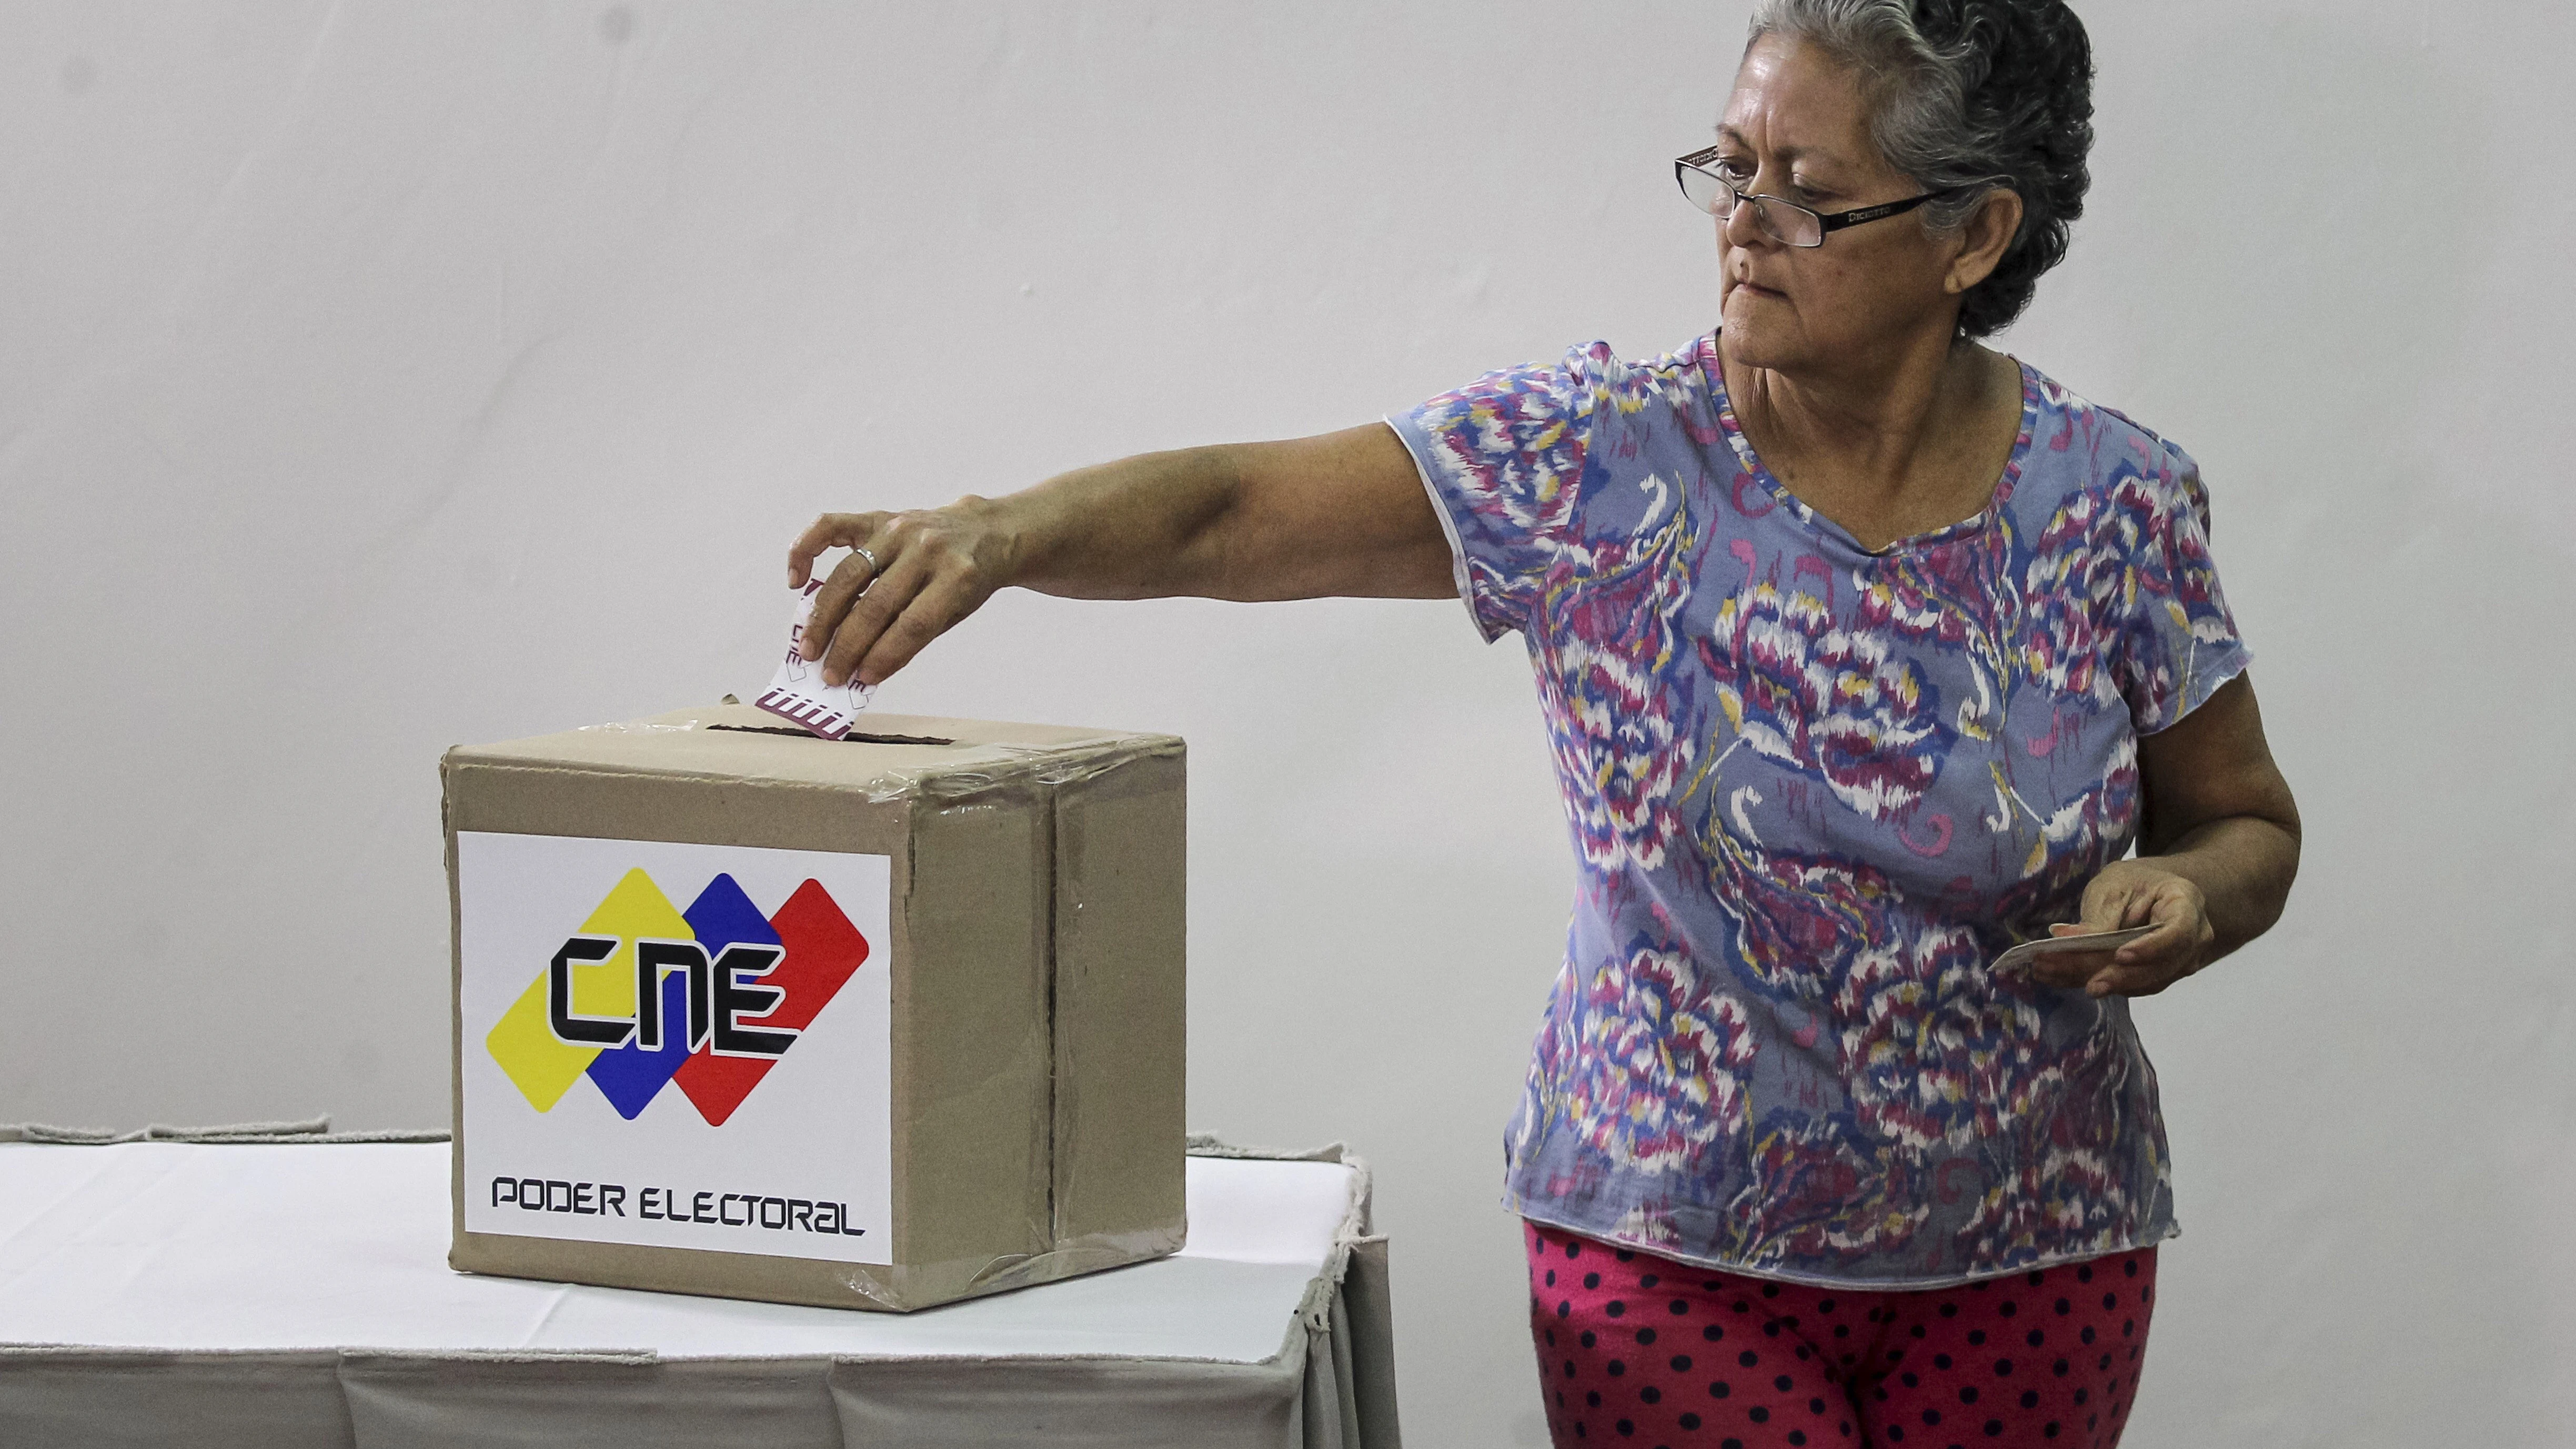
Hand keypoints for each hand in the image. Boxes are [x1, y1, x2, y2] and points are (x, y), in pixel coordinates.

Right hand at [786, 500, 1015, 687]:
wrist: (984, 532)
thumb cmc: (965, 580)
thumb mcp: (955, 611)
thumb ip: (913, 635)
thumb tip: (863, 667)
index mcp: (957, 577)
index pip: (913, 624)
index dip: (884, 655)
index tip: (862, 680)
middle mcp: (926, 549)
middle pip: (877, 603)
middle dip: (848, 645)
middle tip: (828, 672)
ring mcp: (898, 529)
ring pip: (849, 574)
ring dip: (824, 616)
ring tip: (809, 646)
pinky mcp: (878, 517)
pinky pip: (830, 526)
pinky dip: (805, 551)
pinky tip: (796, 581)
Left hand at [2029, 860, 2216, 998]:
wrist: (2148, 891)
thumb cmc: (2133, 881)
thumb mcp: (2112, 886)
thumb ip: (2099, 917)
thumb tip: (2069, 941)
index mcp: (2186, 903)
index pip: (2177, 932)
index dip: (2150, 948)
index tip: (2119, 956)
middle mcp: (2193, 937)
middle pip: (2160, 966)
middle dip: (2115, 975)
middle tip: (2079, 979)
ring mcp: (2182, 961)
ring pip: (2145, 983)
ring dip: (2099, 981)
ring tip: (2053, 973)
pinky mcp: (2160, 976)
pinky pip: (2132, 986)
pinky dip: (2097, 982)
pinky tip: (2061, 977)